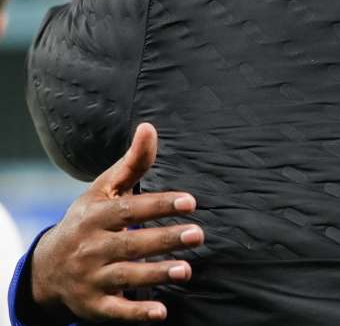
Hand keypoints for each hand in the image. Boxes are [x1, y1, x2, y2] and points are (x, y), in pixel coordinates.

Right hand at [30, 123, 203, 321]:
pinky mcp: (93, 305)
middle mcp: (91, 248)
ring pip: (126, 276)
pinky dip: (137, 313)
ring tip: (187, 270)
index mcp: (95, 217)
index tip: (191, 202)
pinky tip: (162, 312)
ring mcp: (91, 278)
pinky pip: (116, 311)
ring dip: (156, 274)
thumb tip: (149, 127)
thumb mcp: (103, 192)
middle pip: (131, 243)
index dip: (159, 205)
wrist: (46, 268)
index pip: (129, 209)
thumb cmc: (87, 222)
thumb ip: (132, 164)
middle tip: (198, 234)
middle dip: (165, 240)